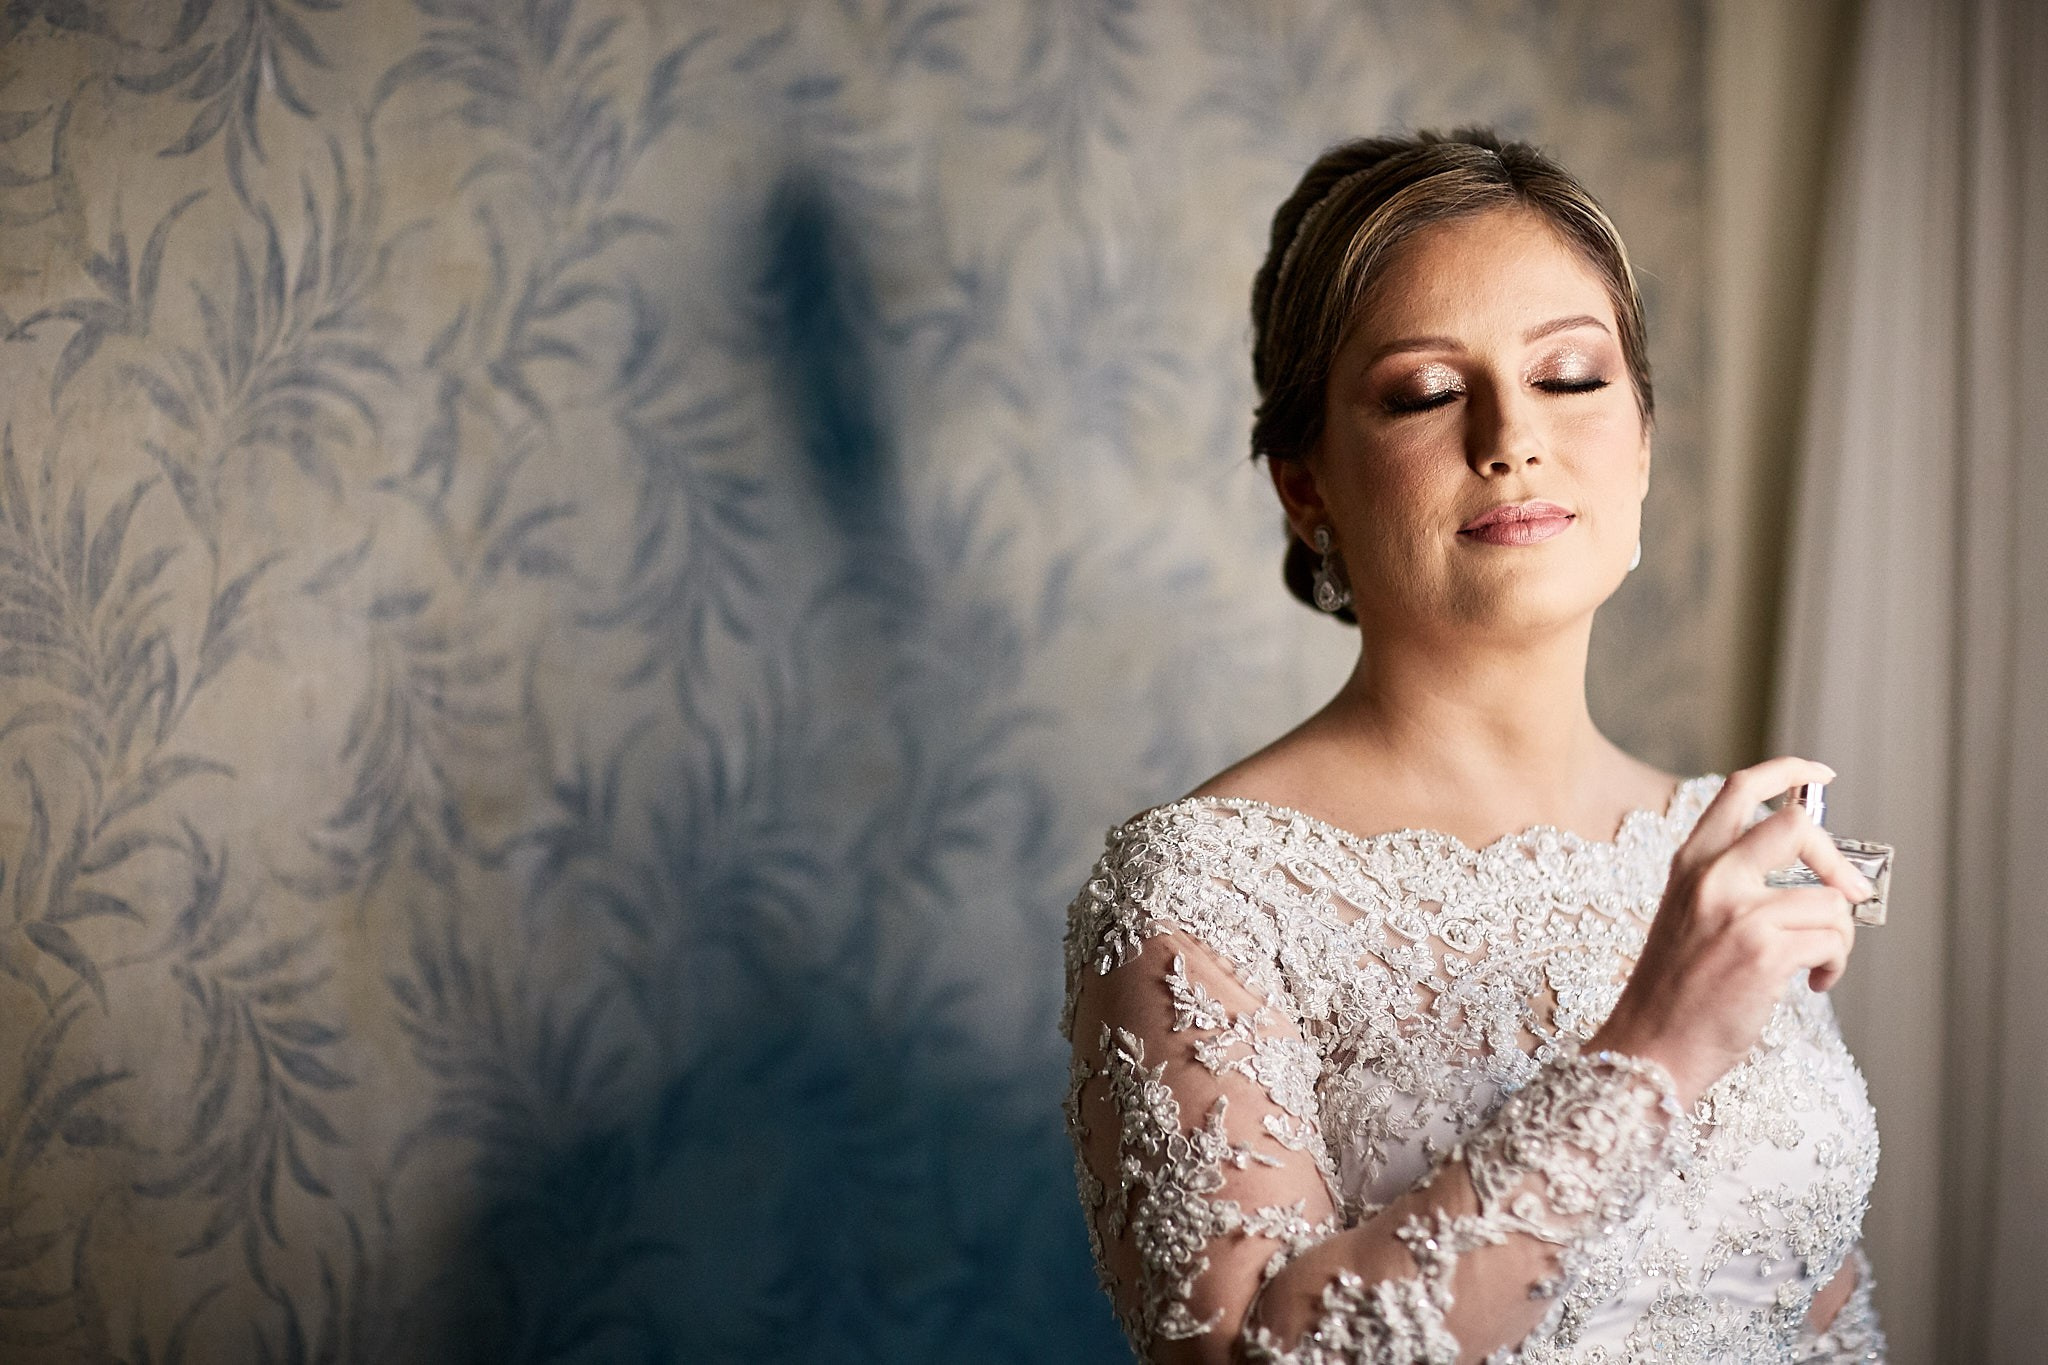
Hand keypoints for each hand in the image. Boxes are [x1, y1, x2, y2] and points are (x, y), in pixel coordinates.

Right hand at [1587, 757, 1873, 1109]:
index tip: (1821, 776)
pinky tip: (1814, 984)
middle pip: (1797, 826)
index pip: (1740, 789)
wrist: (1649, 1047)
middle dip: (1837, 859)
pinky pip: (1832, 940)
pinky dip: (1834, 965)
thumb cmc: (1675, 992)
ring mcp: (1738, 913)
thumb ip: (1733, 884)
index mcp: (1690, 863)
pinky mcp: (1764, 952)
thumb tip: (1813, 875)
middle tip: (1849, 890)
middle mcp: (1711, 877)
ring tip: (1818, 964)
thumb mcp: (1690, 917)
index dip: (1789, 773)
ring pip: (1830, 899)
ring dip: (1839, 936)